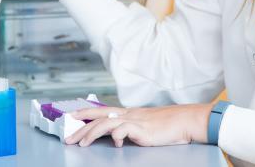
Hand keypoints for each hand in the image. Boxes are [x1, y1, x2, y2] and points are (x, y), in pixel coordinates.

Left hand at [65, 103, 212, 147]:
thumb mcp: (145, 124)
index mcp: (128, 113)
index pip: (102, 110)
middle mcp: (128, 114)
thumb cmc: (168, 125)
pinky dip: (116, 136)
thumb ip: (131, 128)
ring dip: (92, 133)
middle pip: (99, 117)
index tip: (72, 116)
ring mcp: (134, 120)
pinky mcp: (141, 128)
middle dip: (82, 127)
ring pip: (106, 123)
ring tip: (83, 143)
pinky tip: (115, 143)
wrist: (184, 121)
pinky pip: (124, 130)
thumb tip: (118, 135)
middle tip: (69, 138)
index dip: (86, 112)